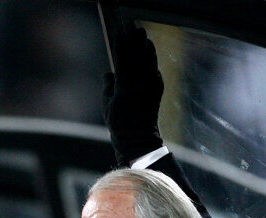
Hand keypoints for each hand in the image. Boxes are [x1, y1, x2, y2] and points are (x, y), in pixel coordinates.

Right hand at [102, 27, 164, 162]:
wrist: (138, 138)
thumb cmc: (119, 124)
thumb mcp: (107, 104)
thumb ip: (108, 86)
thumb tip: (109, 74)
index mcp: (125, 85)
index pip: (123, 59)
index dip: (122, 45)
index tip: (120, 34)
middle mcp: (140, 83)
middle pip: (139, 56)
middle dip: (138, 42)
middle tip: (137, 30)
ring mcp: (151, 86)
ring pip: (150, 61)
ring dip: (148, 48)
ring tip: (145, 38)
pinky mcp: (158, 90)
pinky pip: (155, 70)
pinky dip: (152, 62)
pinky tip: (150, 56)